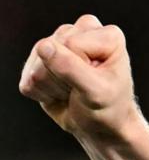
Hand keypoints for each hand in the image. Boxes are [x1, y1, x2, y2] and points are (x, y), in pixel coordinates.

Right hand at [18, 14, 137, 136]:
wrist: (102, 127)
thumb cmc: (109, 108)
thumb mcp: (96, 91)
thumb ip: (71, 68)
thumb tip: (44, 46)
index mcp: (107, 36)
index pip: (72, 43)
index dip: (79, 69)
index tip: (96, 83)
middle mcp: (83, 32)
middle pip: (49, 48)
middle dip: (63, 78)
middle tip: (83, 89)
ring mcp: (60, 43)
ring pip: (36, 63)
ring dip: (53, 87)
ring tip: (74, 91)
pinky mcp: (41, 60)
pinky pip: (27, 78)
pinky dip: (43, 94)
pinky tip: (61, 93)